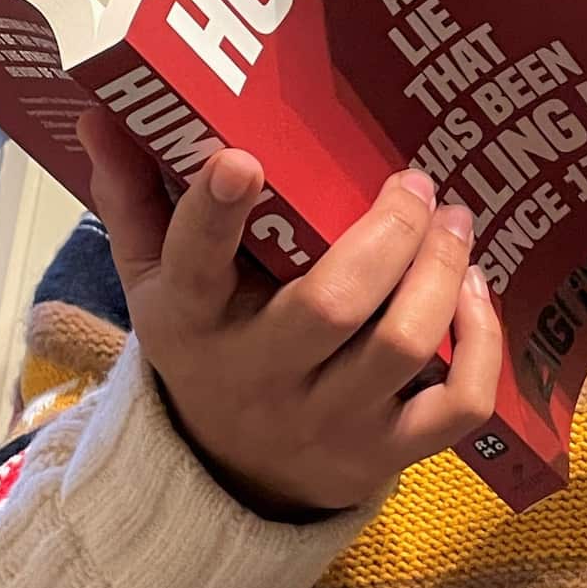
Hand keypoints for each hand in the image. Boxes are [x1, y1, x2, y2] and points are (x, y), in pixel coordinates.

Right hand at [78, 106, 500, 519]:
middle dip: (390, 232)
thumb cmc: (208, 345)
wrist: (229, 479)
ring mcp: (329, 423)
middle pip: (332, 305)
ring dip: (442, 271)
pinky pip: (458, 405)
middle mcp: (261, 377)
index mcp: (194, 321)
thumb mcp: (156, 280)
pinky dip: (482, 342)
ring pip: (402, 345)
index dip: (217, 214)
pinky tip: (475, 292)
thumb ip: (135, 195)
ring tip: (456, 220)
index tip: (244, 157)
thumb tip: (103, 108)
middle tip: (416, 182)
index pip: (195, 266)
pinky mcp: (387, 454)